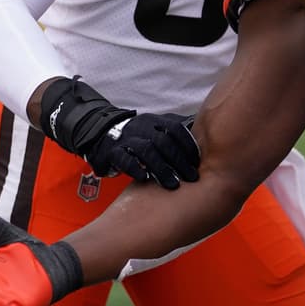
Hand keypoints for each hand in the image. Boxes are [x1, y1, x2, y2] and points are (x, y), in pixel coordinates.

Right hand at [84, 112, 200, 187]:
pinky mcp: (111, 151)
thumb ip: (174, 135)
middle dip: (178, 160)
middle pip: (163, 141)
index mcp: (155, 121)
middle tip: (190, 177)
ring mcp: (126, 138)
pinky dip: (135, 169)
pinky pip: (123, 158)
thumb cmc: (138, 137)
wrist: (102, 134)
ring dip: (161, 168)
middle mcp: (141, 127)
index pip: (175, 128)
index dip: (188, 144)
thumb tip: (202, 146)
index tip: (197, 161)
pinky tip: (145, 179)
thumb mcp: (155, 130)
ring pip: (145, 150)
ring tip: (172, 184)